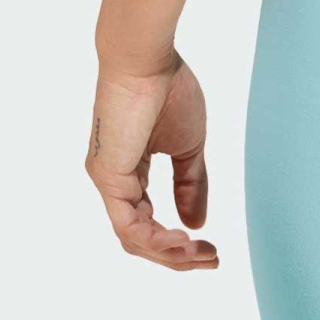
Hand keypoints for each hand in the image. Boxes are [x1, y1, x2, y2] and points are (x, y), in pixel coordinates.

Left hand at [86, 56, 217, 270]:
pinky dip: (156, 240)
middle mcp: (114, 181)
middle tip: (212, 260)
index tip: (211, 248)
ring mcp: (108, 182)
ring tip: (201, 254)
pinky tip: (182, 240)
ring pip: (134, 238)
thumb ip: (190, 184)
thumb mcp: (188, 145)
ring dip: (170, 253)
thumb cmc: (167, 89)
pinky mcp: (108, 178)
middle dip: (177, 257)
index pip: (148, 222)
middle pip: (141, 239)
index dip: (179, 242)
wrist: (148, 59)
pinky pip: (129, 225)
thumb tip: (196, 224)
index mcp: (129, 172)